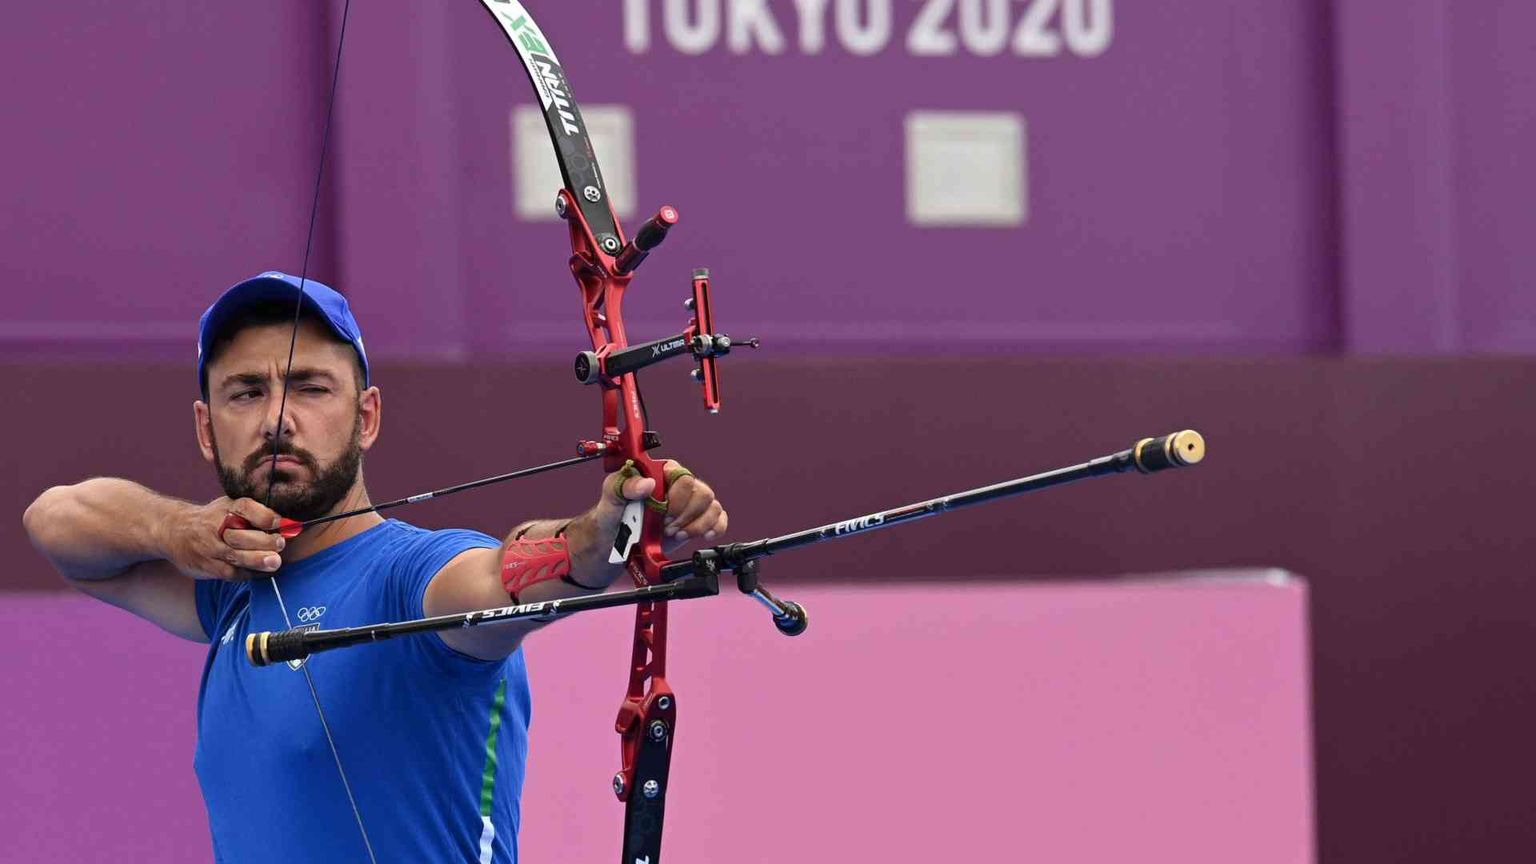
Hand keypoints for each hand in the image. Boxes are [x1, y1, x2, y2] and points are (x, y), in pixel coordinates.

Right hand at [161, 497, 286, 580]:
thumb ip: (256, 513)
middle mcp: (216, 527)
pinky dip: (249, 574)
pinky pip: (230, 573)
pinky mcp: (207, 566)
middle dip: (263, 541)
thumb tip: (290, 523)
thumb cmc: (214, 518)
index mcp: (227, 508)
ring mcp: (210, 548)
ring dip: (258, 560)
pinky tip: (263, 573)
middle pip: (241, 535)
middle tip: (280, 544)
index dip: (264, 516)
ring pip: (236, 556)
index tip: (279, 522)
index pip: (245, 508)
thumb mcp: (229, 506)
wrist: (174, 531)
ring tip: (275, 562)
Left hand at [593, 460, 728, 554]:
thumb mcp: (611, 498)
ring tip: (676, 535)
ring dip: (696, 526)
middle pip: (702, 493)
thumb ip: (624, 486)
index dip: (677, 497)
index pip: (682, 475)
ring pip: (713, 506)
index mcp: (661, 472)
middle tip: (667, 527)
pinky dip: (714, 529)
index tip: (663, 512)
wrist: (616, 544)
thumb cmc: (613, 516)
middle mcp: (680, 485)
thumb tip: (647, 483)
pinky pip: (720, 519)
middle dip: (686, 515)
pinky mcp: (699, 521)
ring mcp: (691, 504)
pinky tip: (701, 536)